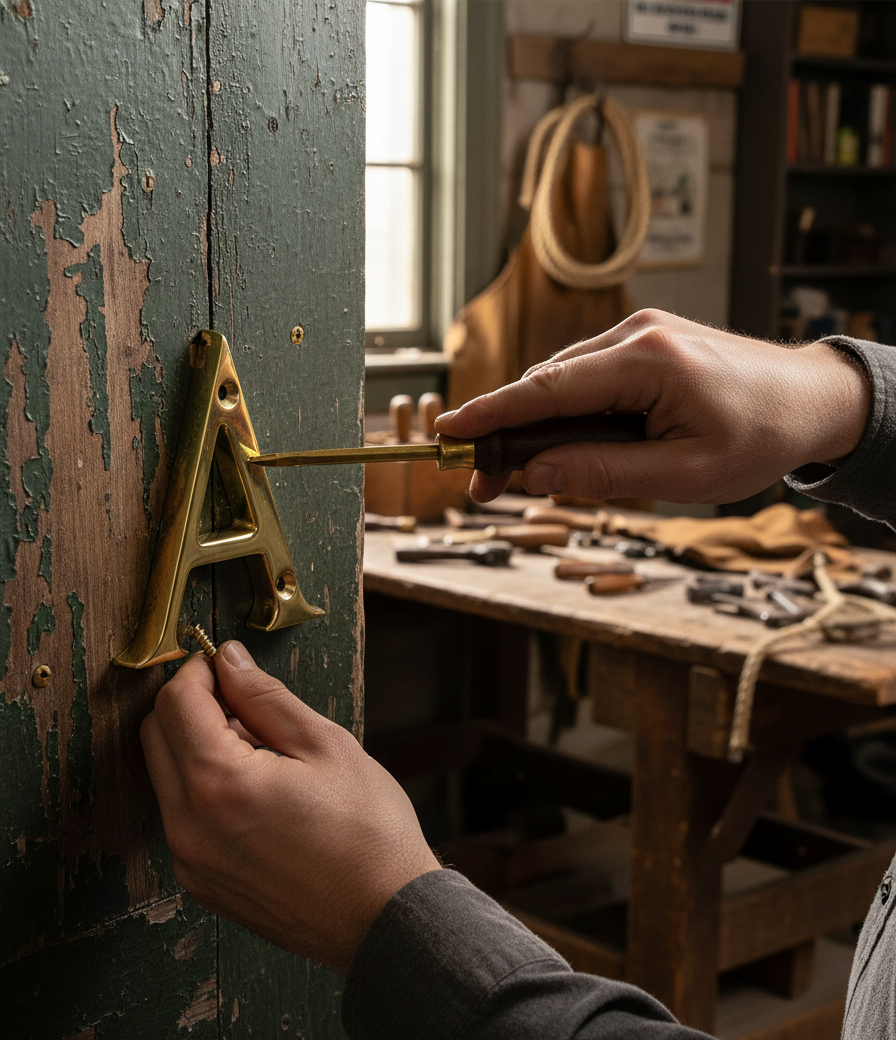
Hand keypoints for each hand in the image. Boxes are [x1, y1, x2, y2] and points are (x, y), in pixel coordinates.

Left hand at [140, 642, 439, 975]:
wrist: (385, 920)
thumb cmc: (368, 833)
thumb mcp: (325, 744)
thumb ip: (265, 697)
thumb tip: (230, 661)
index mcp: (218, 785)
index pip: (176, 702)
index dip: (199, 670)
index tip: (226, 663)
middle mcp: (188, 827)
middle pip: (156, 736)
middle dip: (191, 704)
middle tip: (243, 702)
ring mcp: (190, 861)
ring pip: (165, 776)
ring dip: (195, 746)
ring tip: (260, 750)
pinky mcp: (200, 883)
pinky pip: (181, 816)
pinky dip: (203, 788)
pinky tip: (256, 789)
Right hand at [436, 309, 870, 504]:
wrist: (812, 399)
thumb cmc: (761, 435)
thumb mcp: (685, 473)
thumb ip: (605, 473)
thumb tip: (535, 474)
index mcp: (647, 360)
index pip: (546, 389)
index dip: (491, 413)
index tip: (448, 433)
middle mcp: (636, 334)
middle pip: (546, 385)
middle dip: (509, 433)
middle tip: (485, 485)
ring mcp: (639, 334)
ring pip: (563, 381)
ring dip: (539, 425)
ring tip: (528, 473)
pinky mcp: (643, 343)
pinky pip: (586, 377)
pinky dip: (567, 412)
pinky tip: (569, 445)